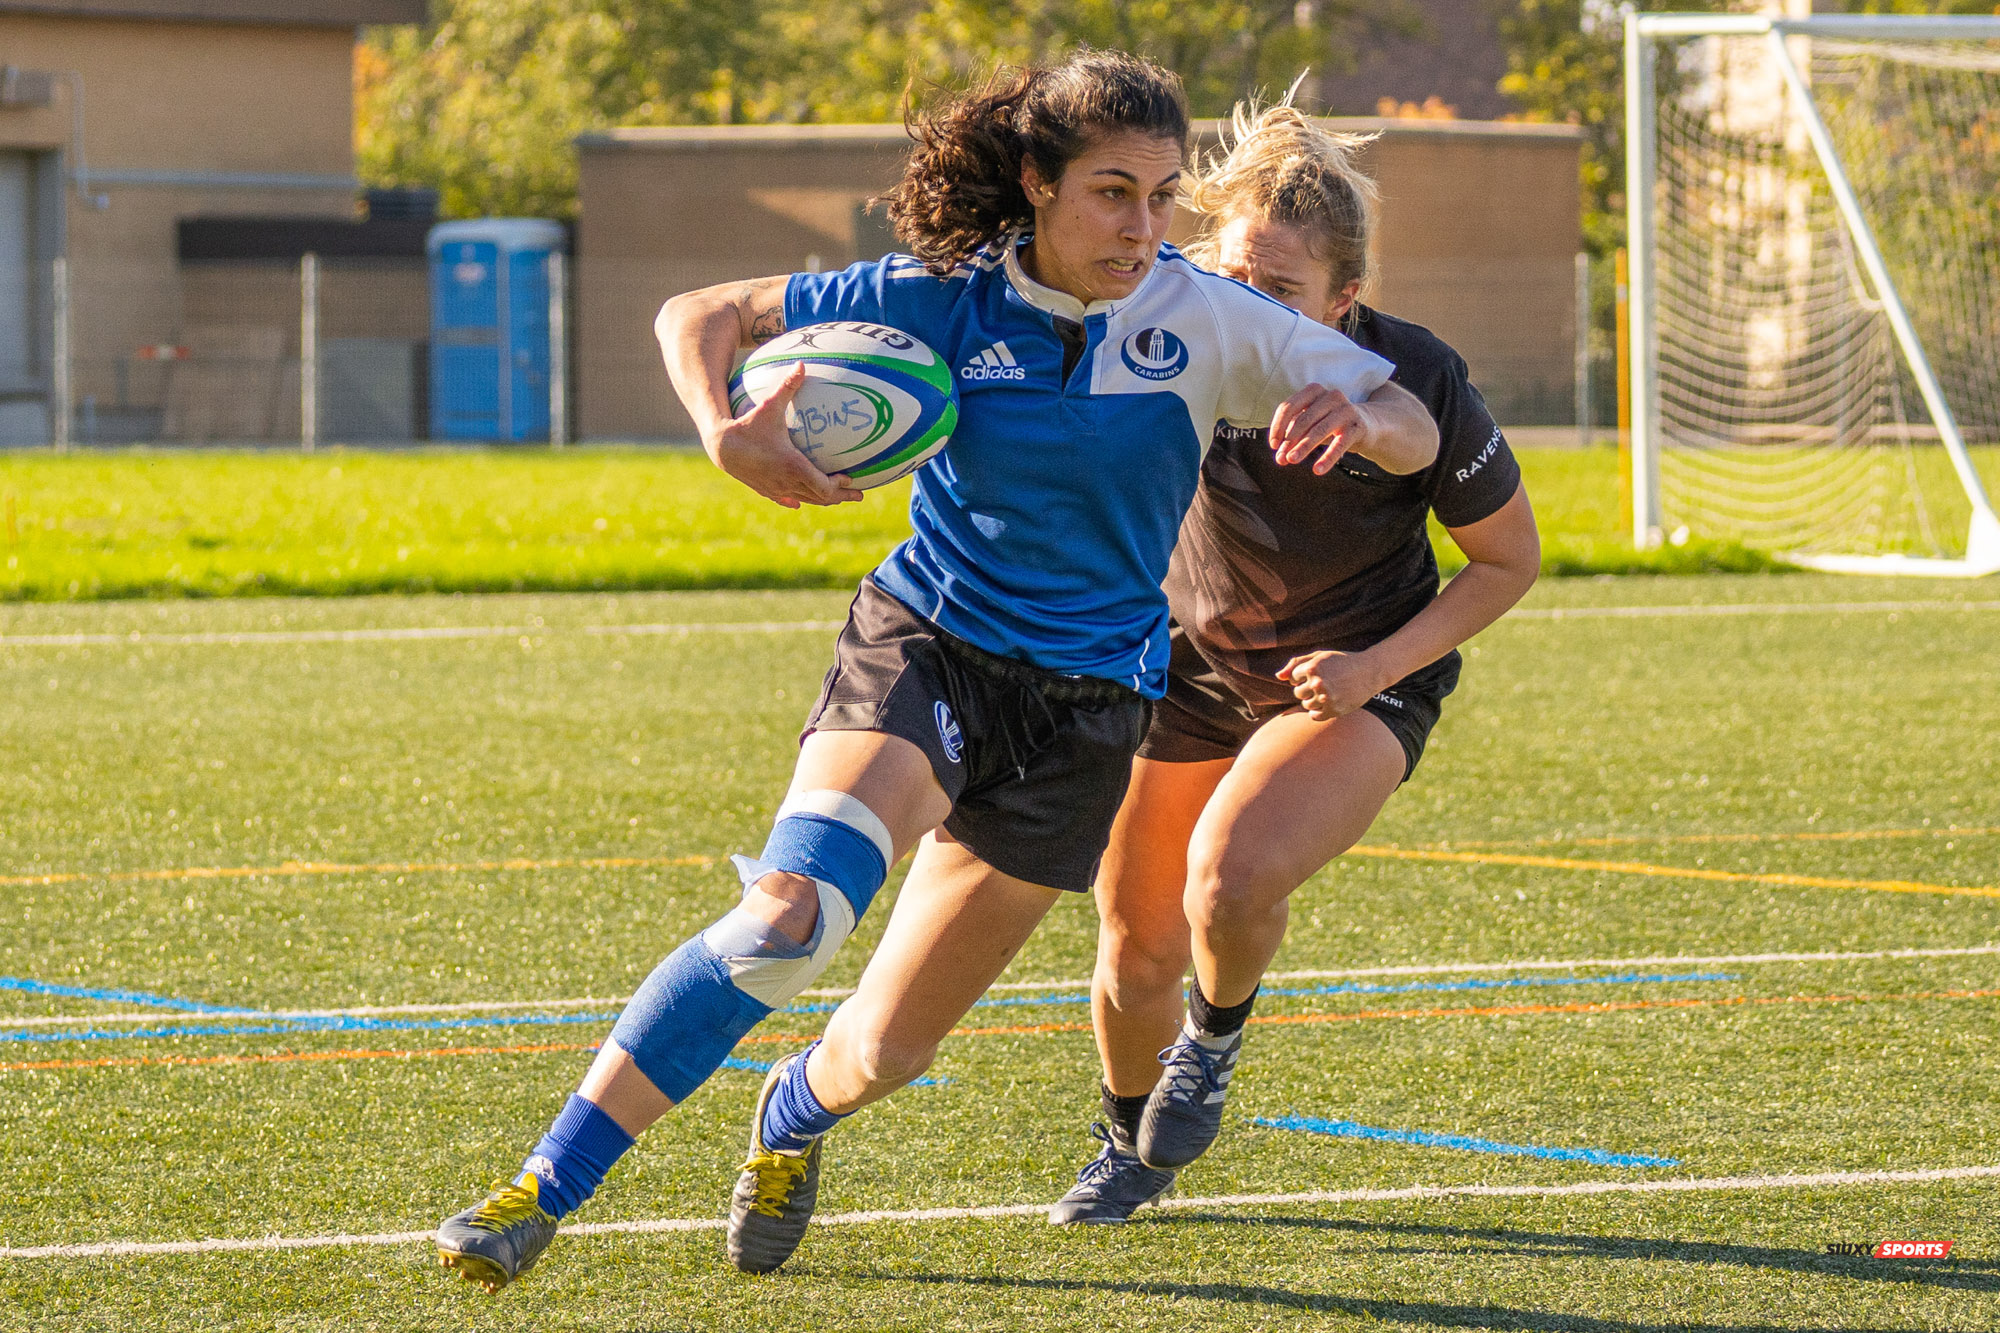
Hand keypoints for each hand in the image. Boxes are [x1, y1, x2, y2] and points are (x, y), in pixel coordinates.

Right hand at [707, 365, 862, 508]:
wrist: (720, 445)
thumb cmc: (747, 424)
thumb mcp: (770, 405)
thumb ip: (788, 386)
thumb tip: (802, 364)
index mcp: (793, 466)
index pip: (824, 486)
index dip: (839, 485)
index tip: (849, 477)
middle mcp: (786, 482)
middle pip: (820, 498)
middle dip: (841, 496)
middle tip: (858, 494)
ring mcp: (775, 488)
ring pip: (806, 501)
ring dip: (823, 500)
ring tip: (838, 497)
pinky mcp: (764, 490)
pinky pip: (786, 500)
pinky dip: (798, 500)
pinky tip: (799, 502)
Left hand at [1269, 384, 1374, 474]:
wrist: (1368, 424)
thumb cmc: (1330, 423)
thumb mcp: (1311, 425)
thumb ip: (1293, 438)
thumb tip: (1279, 458)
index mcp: (1314, 391)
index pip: (1289, 406)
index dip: (1278, 426)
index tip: (1274, 445)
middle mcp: (1331, 396)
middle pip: (1303, 419)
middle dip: (1290, 441)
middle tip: (1280, 459)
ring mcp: (1346, 409)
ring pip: (1319, 430)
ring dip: (1303, 447)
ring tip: (1291, 460)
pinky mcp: (1358, 426)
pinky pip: (1340, 444)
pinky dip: (1328, 458)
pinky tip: (1317, 470)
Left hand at [1278, 649, 1387, 721]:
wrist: (1369, 671)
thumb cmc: (1341, 661)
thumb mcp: (1319, 656)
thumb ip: (1296, 664)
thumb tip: (1278, 677)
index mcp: (1313, 667)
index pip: (1293, 678)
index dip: (1303, 676)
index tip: (1317, 673)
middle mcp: (1318, 683)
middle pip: (1297, 693)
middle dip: (1306, 689)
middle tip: (1322, 684)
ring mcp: (1326, 698)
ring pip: (1305, 705)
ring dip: (1313, 700)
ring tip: (1327, 692)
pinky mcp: (1334, 710)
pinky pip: (1314, 716)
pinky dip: (1318, 712)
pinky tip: (1328, 703)